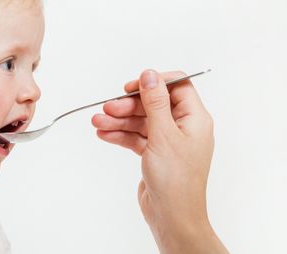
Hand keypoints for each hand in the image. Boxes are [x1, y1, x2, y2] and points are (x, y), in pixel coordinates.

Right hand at [91, 69, 227, 253]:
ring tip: (97, 122)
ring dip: (119, 121)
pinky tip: (104, 134)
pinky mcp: (155, 154)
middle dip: (128, 106)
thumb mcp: (163, 135)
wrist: (171, 217)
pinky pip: (136, 137)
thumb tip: (149, 74)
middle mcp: (183, 127)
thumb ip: (155, 102)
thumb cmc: (175, 180)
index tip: (130, 87)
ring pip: (141, 121)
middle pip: (153, 104)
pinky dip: (120, 135)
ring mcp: (168, 141)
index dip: (153, 83)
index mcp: (194, 118)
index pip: (176, 87)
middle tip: (107, 109)